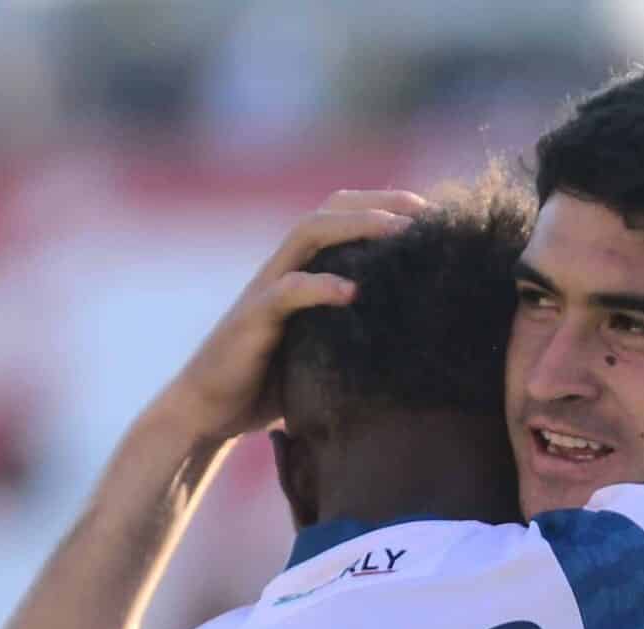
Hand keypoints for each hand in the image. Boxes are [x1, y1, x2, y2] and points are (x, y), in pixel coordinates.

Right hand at [153, 189, 426, 443]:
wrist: (209, 411)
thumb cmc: (270, 384)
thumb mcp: (323, 351)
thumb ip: (354, 334)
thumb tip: (416, 344)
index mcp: (301, 271)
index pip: (342, 217)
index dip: (386, 206)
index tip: (433, 214)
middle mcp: (283, 269)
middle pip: (329, 209)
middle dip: (379, 202)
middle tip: (426, 211)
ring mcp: (266, 289)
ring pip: (307, 233)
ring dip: (354, 226)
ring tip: (396, 232)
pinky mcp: (252, 319)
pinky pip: (286, 291)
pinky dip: (319, 286)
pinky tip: (352, 292)